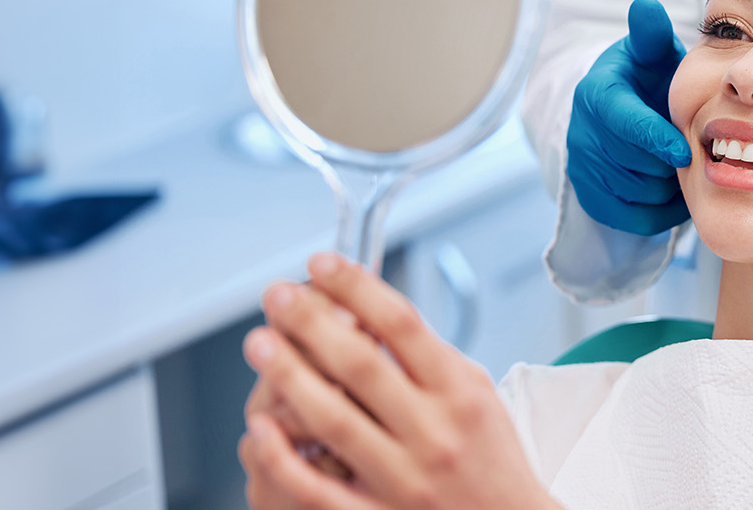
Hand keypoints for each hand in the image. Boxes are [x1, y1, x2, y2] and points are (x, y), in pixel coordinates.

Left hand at [239, 254, 556, 509]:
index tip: (322, 265)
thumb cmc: (491, 461)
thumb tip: (369, 310)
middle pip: (361, 364)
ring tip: (261, 343)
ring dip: (289, 375)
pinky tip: (261, 427)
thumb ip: (429, 357)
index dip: (355, 287)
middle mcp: (433, 433)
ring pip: (334, 420)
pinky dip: (285, 456)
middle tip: (278, 297)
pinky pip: (318, 488)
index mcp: (460, 394)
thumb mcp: (477, 395)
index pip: (401, 324)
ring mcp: (403, 479)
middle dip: (310, 322)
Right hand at [566, 0, 692, 235]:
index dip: (655, 140)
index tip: (685, 151)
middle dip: (668, 162)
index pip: (624, 123)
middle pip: (634, 163)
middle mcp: (581, 132)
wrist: (621, 113)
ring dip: (668, 186)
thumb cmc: (646, 80)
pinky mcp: (590, 197)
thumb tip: (646, 5)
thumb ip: (652, 34)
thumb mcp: (650, 54)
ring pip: (637, 193)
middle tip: (693, 152)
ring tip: (682, 167)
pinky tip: (672, 189)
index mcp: (596, 94)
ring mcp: (583, 168)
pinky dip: (660, 211)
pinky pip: (633, 218)